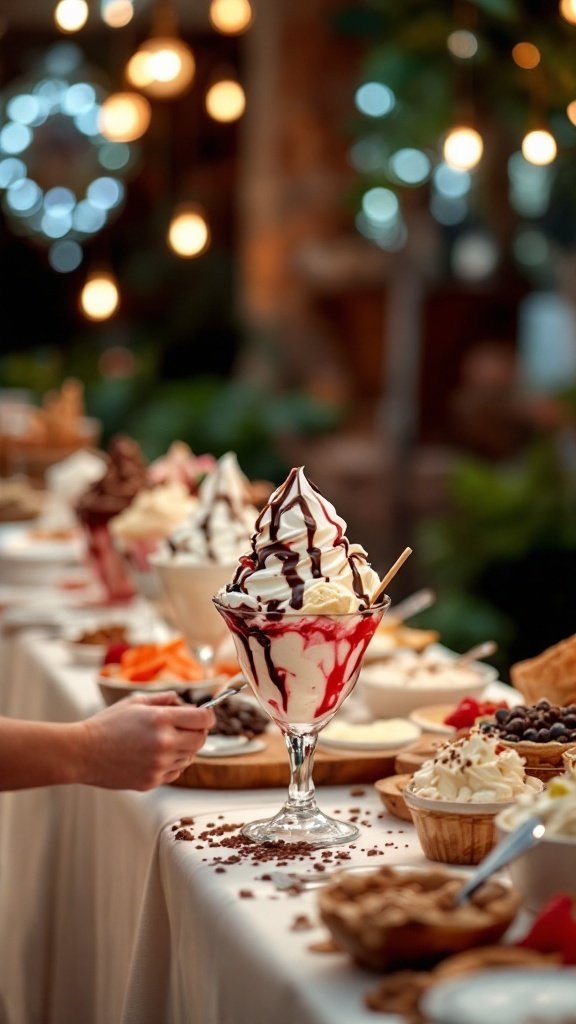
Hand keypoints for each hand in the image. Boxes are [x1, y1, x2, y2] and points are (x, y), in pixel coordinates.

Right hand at [76, 692, 215, 789]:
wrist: (82, 753)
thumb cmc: (107, 724)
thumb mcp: (135, 702)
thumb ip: (163, 699)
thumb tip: (183, 701)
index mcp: (161, 719)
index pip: (203, 720)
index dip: (207, 716)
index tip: (203, 716)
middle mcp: (164, 743)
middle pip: (200, 740)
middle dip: (196, 732)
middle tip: (184, 728)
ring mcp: (159, 765)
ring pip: (189, 757)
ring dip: (183, 748)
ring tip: (162, 741)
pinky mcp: (152, 781)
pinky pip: (175, 772)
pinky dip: (171, 763)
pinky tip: (154, 756)